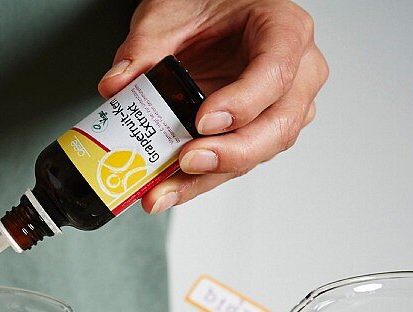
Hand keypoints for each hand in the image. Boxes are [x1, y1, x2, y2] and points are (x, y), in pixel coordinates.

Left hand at [98, 0, 327, 210]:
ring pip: (258, 153)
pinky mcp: (258, 132)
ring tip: (162, 191)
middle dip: (229, 154)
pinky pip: (235, 162)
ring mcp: (283, 106)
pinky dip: (199, 179)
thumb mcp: (170, 14)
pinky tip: (168, 189)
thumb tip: (116, 85)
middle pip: (278, 126)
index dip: (242, 104)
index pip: (275, 74)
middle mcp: (297, 72)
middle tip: (186, 163)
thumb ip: (144, 47)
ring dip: (207, 178)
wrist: (214, 13)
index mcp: (285, 31)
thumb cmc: (209, 5)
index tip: (202, 122)